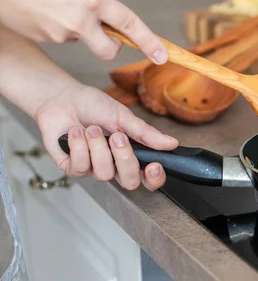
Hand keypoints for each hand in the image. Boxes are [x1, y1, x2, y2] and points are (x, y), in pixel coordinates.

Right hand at [0, 0, 167, 63]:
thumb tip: (107, 10)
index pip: (130, 24)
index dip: (150, 42)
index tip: (163, 55)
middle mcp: (82, 19)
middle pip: (109, 49)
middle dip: (109, 46)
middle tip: (102, 34)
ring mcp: (63, 33)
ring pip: (82, 39)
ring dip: (77, 27)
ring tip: (55, 4)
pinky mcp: (47, 40)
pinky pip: (62, 37)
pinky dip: (57, 27)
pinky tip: (43, 11)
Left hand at [35, 83, 178, 190]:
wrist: (62, 99)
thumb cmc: (94, 106)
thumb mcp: (123, 116)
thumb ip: (145, 133)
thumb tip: (171, 143)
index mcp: (132, 153)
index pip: (149, 177)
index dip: (155, 178)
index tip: (153, 165)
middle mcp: (115, 165)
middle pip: (130, 182)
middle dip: (124, 158)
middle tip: (117, 137)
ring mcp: (94, 168)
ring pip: (104, 174)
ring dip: (98, 147)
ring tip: (91, 129)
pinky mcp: (72, 168)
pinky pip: (81, 168)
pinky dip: (79, 146)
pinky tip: (75, 133)